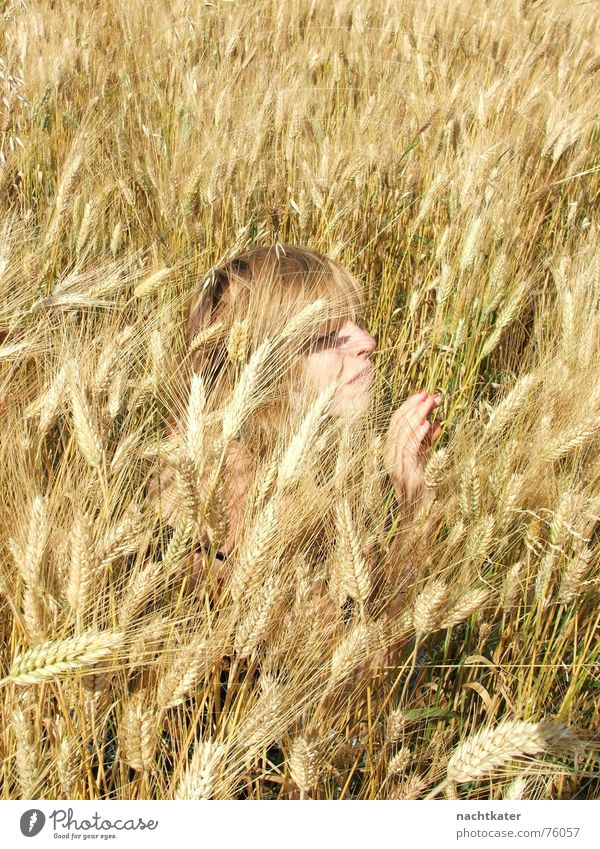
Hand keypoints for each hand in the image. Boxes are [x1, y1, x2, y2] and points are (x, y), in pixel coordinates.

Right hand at [383, 390, 442, 507]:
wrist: (421, 524)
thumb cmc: (426, 496)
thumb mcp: (428, 463)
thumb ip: (427, 444)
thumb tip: (436, 422)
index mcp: (394, 454)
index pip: (398, 424)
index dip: (409, 407)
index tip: (424, 393)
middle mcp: (391, 459)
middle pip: (398, 426)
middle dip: (413, 407)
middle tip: (429, 394)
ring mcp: (396, 468)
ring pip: (401, 435)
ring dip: (416, 417)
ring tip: (429, 403)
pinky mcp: (405, 478)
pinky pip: (407, 452)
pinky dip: (416, 437)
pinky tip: (426, 425)